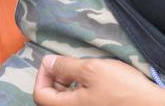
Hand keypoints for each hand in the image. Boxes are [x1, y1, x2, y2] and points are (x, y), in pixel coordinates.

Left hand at [34, 55, 164, 104]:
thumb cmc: (124, 89)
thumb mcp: (92, 70)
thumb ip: (66, 66)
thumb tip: (48, 63)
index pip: (40, 95)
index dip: (42, 76)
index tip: (53, 62)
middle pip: (53, 98)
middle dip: (56, 79)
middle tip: (69, 65)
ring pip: (68, 100)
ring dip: (69, 84)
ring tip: (83, 71)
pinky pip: (82, 102)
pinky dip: (82, 91)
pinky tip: (95, 81)